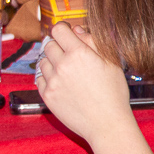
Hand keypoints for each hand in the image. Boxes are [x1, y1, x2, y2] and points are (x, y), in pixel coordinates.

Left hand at [36, 23, 131, 146]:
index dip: (63, 29)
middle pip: (49, 44)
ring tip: (68, 73)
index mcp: (79, 53)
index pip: (59, 30)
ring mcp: (52, 81)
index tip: (67, 34)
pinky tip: (61, 84)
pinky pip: (40, 79)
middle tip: (71, 57)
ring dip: (53, 63)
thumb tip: (76, 29)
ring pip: (43, 61)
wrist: (107, 124)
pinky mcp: (47, 96)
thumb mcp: (111, 63)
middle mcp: (62, 65)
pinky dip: (48, 78)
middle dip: (59, 47)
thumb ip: (92, 42)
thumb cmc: (113, 93)